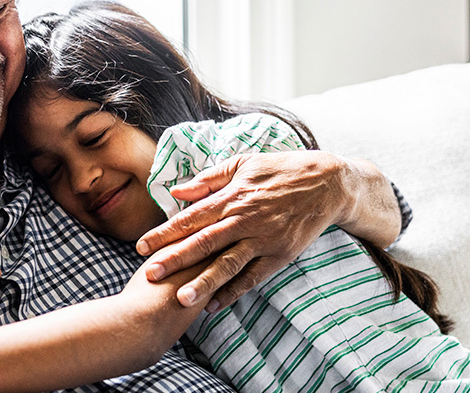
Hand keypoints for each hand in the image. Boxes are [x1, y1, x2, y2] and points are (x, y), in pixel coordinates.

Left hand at [135, 151, 351, 311]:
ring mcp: (263, 240)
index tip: (142, 246)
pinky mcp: (280, 255)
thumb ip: (209, 179)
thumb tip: (177, 191)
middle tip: (150, 274)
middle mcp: (245, 220)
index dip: (165, 233)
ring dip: (204, 282)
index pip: (191, 217)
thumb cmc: (280, 169)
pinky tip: (214, 305)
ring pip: (228, 264)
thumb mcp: (243, 164)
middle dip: (175, 259)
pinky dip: (234, 292)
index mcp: (232, 196)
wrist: (327, 184)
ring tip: (181, 299)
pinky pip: (253, 278)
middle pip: (204, 242)